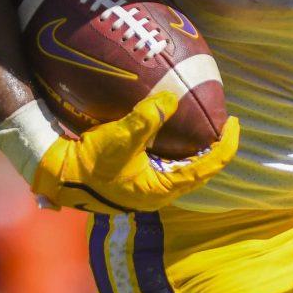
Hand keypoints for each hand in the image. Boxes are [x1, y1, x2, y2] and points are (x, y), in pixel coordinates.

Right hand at [28, 91, 239, 214]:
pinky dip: (173, 149)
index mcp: (162, 189)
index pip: (207, 167)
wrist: (59, 176)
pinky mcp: (134, 181)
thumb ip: (147, 118)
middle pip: (199, 170)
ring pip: (182, 169)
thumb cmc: (90, 162)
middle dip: (213, 148)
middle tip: (221, 124)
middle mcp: (158, 194)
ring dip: (193, 150)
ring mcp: (145, 189)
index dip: (226, 145)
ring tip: (200, 126)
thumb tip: (171, 98)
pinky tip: (169, 132)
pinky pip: (164, 165)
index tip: (233, 123)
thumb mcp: (120, 138)